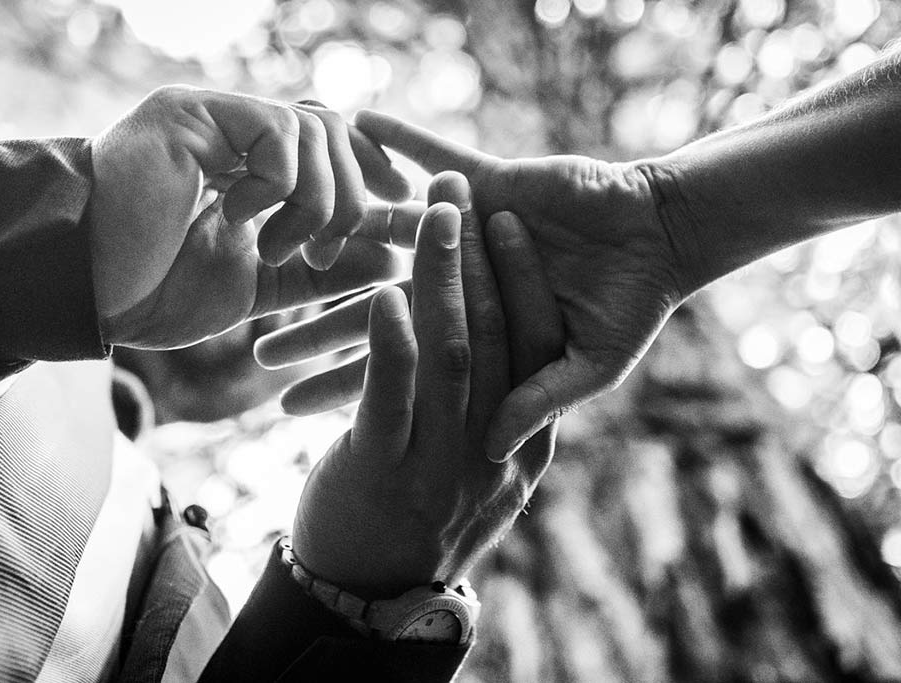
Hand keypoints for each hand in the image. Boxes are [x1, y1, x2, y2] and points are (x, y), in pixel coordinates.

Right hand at [89, 87, 411, 347]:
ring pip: (311, 129)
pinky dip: (275, 187)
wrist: (89, 295)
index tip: (400, 206)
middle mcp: (235, 133)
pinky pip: (275, 132)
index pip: (330, 143)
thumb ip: (320, 270)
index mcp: (251, 166)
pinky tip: (235, 218)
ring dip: (313, 200)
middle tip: (325, 253)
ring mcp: (212, 118)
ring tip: (276, 248)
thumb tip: (390, 256)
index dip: (371, 170)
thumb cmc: (158, 292)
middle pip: (332, 132)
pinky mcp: (191, 113)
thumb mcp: (260, 287)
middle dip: (349, 197)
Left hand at [258, 111, 683, 460]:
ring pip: (389, 236)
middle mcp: (463, 281)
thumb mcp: (591, 365)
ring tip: (276, 247)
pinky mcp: (491, 179)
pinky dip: (401, 137)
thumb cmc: (634, 308)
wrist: (667, 235)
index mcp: (478, 332)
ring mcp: (472, 230)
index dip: (348, 383)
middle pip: (379, 308)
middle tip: (260, 347)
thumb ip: (538, 398)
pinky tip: (352, 123)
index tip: (290, 402)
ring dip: (336, 234)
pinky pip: (436, 155)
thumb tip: (492, 448)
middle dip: (320, 328)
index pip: (401, 365)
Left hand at [292, 173, 559, 597]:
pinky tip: (384, 290)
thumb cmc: (422, 526)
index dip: (523, 286)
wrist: (368, 599)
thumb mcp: (480, 479)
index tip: (511, 227)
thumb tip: (520, 373)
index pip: (533, 354)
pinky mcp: (378, 466)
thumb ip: (505, 423)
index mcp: (519, 448)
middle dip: (481, 263)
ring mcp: (435, 461)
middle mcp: (486, 452)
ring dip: (440, 277)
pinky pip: (388, 391)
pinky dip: (388, 336)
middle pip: (493, 339)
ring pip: (447, 353)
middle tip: (467, 200)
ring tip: (434, 216)